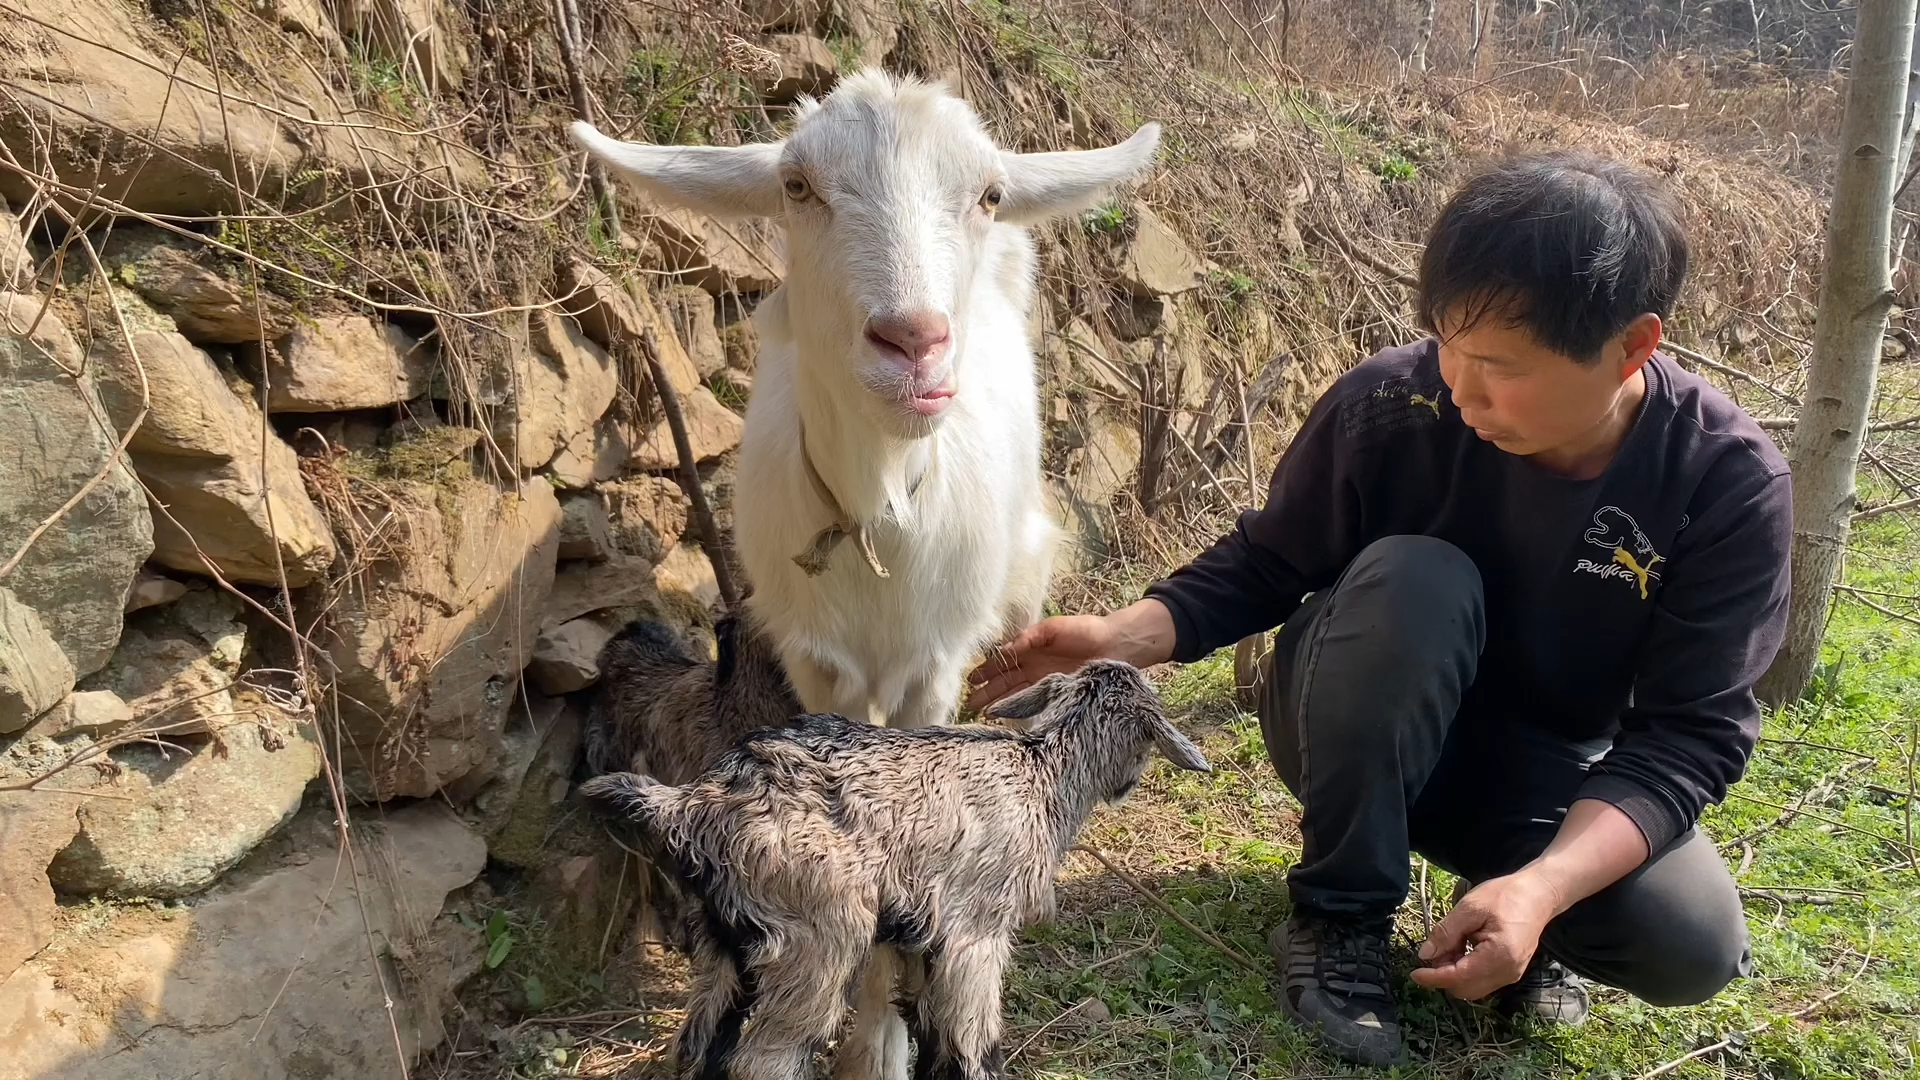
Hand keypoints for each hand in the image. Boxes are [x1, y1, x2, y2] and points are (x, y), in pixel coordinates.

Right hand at [965, 614, 1119, 712]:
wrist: (1115, 644)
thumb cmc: (1086, 630)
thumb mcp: (1053, 628)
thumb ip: (1029, 637)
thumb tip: (1006, 650)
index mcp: (1030, 646)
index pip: (1002, 660)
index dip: (986, 669)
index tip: (971, 678)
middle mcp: (1033, 665)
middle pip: (1004, 679)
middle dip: (986, 689)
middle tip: (967, 701)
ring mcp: (1043, 679)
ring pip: (1013, 691)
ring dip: (996, 700)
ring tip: (978, 711)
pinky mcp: (1055, 690)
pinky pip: (1031, 699)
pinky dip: (1016, 706)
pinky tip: (1002, 714)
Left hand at [1409, 871, 1560, 1000]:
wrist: (1539, 894)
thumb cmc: (1506, 896)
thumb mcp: (1470, 908)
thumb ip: (1446, 933)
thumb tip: (1425, 955)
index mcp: (1498, 957)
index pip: (1458, 978)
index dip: (1433, 978)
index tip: (1414, 974)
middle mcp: (1507, 973)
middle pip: (1465, 990)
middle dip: (1444, 975)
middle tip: (1435, 950)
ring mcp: (1511, 974)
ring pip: (1473, 988)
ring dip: (1454, 974)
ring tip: (1450, 945)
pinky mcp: (1511, 971)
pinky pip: (1483, 980)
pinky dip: (1467, 971)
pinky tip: (1462, 948)